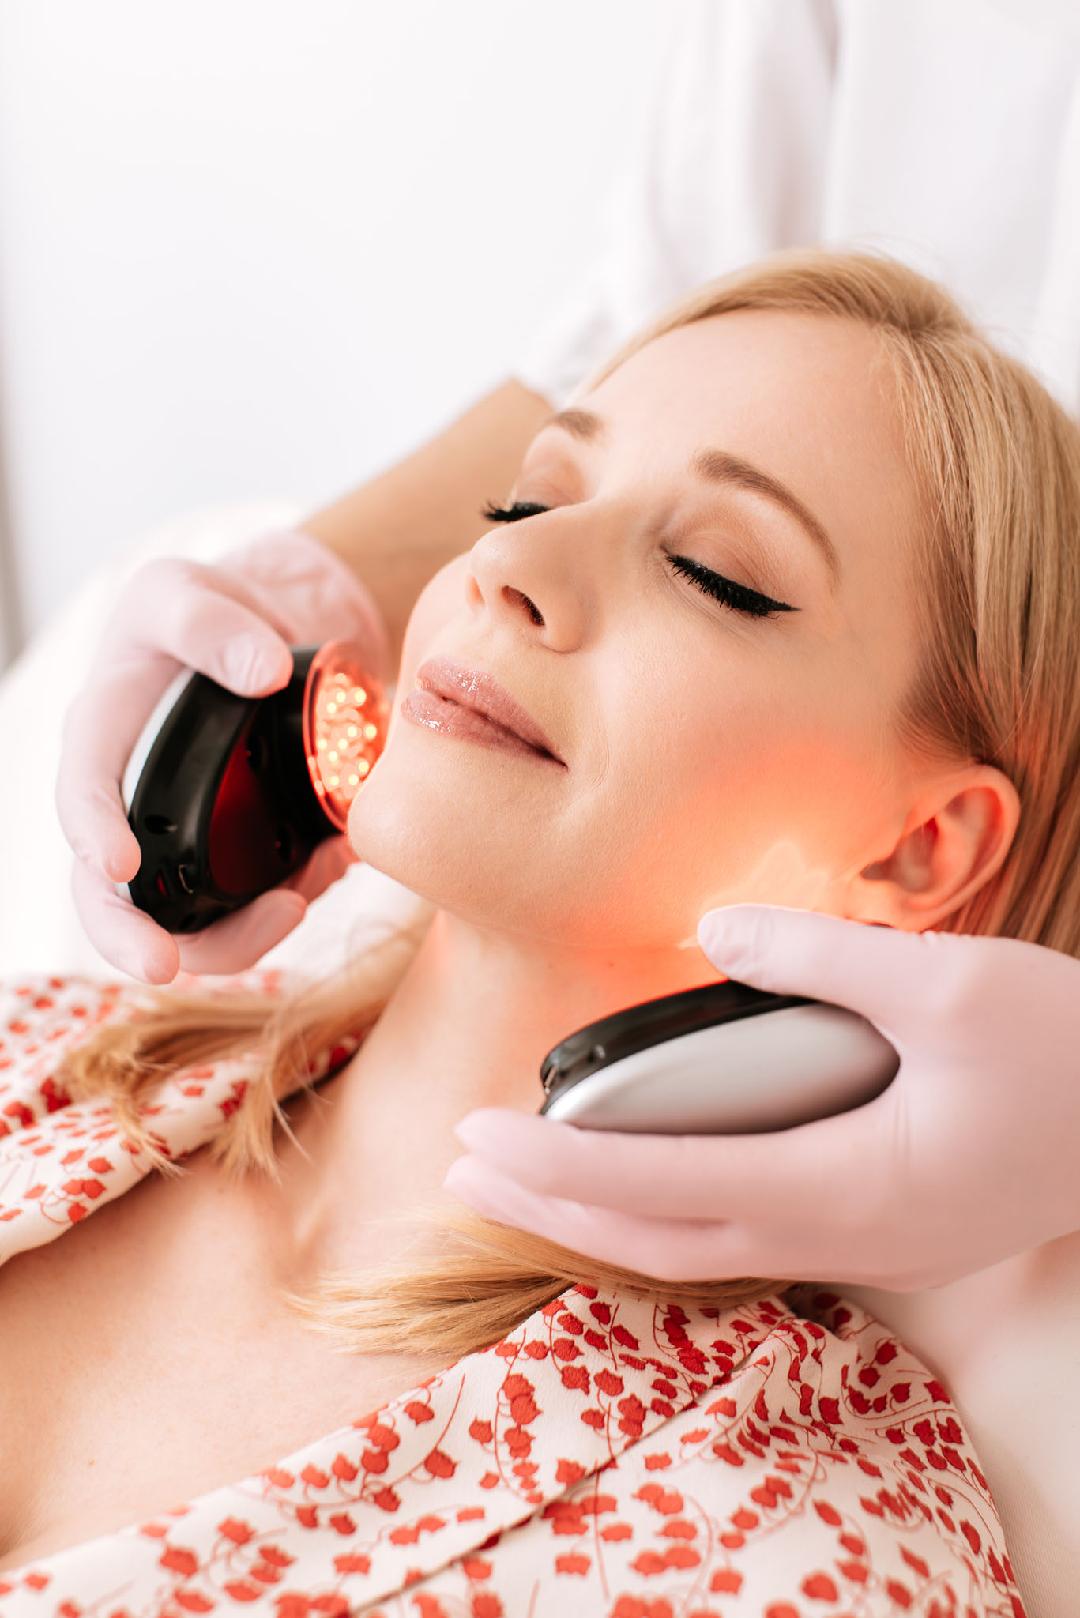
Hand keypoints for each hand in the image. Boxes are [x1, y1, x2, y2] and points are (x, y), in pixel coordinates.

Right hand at [56, 528, 390, 984]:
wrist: (273, 631)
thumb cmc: (210, 609)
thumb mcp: (193, 590)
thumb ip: (213, 624)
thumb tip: (261, 673)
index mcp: (104, 736)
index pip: (81, 793)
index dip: (92, 834)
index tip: (119, 867)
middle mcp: (136, 801)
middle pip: (111, 895)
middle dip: (132, 939)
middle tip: (165, 969)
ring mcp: (190, 836)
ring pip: (194, 917)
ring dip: (240, 930)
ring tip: (297, 901)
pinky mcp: (247, 850)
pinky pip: (264, 894)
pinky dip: (301, 891)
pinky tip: (334, 859)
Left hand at [445, 904, 1079, 1289]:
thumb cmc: (1076, 1058)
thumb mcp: (959, 984)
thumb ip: (824, 955)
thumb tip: (715, 928)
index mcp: (851, 1185)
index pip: (663, 1188)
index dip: (558, 1165)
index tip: (477, 1137)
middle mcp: (846, 1233)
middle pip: (662, 1240)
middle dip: (552, 1205)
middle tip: (463, 1164)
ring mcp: (866, 1241)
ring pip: (701, 1247)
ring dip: (603, 1211)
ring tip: (528, 1168)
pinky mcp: (880, 1223)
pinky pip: (744, 1228)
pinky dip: (666, 1205)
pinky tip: (640, 1165)